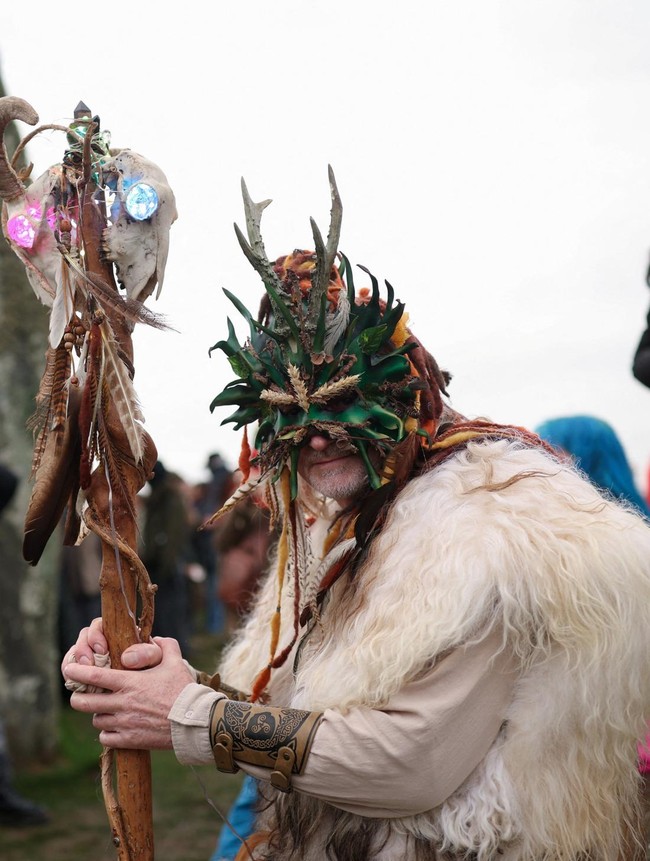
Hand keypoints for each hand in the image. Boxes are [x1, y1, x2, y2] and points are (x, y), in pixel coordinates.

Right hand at [60, 617, 163, 674]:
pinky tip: (75, 683)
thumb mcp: (155, 658)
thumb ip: (146, 653)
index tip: (102, 650)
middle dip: (82, 649)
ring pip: (75, 652)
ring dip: (74, 662)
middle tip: (89, 663)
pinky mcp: (85, 672)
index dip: (96, 635)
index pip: (100, 624)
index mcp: (117, 632)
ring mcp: (92, 656)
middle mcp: (102, 641)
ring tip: (80, 675)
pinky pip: (70, 668)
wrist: (148, 689)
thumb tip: (126, 657)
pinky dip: (69, 673)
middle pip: (83, 636)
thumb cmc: (154, 667)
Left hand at [62, 637, 192, 749]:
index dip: (77, 672)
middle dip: (79, 697)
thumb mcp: (175, 662)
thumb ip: (164, 645)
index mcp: (129, 682)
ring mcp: (124, 723)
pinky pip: (105, 738)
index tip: (69, 669)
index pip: (94, 675)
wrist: (193, 721)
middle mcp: (122, 703)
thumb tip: (155, 637)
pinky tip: (115, 727)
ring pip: (95, 720)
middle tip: (81, 694)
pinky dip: (107, 733)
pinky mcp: (129, 740)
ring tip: (107, 710)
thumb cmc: (184, 690)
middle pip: (84, 702)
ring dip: (98, 714)